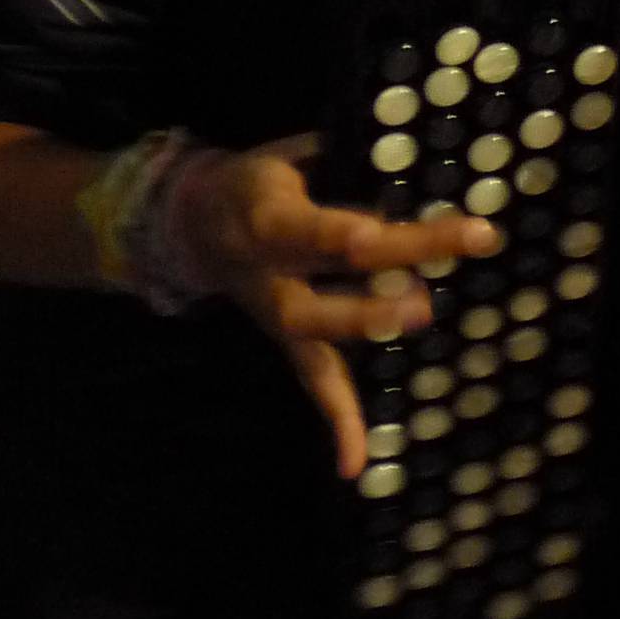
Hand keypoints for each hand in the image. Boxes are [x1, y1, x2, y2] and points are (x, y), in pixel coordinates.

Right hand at [169, 135, 502, 478]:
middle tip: (429, 295)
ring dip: (367, 328)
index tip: (385, 235)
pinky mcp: (286, 338)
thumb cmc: (260, 182)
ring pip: (317, 333)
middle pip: (328, 281)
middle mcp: (270, 271)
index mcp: (269, 217)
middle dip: (380, 288)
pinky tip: (355, 467)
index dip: (350, 233)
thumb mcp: (287, 157)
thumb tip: (415, 152)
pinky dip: (337, 422)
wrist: (190, 223)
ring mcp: (277, 310)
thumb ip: (342, 159)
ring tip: (418, 320)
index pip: (316, 231)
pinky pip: (313, 380)